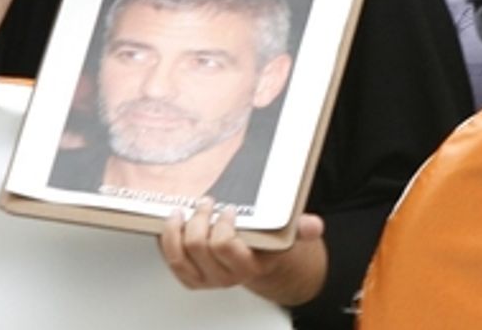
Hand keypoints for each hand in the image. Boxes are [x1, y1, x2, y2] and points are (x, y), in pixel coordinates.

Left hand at [159, 199, 327, 307]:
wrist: (262, 266)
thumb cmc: (270, 246)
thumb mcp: (288, 235)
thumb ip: (300, 229)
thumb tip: (314, 225)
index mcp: (247, 266)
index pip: (224, 246)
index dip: (222, 225)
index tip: (230, 209)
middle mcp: (224, 276)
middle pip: (198, 246)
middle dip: (199, 220)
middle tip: (207, 203)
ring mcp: (205, 278)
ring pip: (179, 256)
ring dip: (175, 231)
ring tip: (181, 211)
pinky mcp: (191, 277)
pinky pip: (171, 261)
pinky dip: (167, 241)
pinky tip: (172, 224)